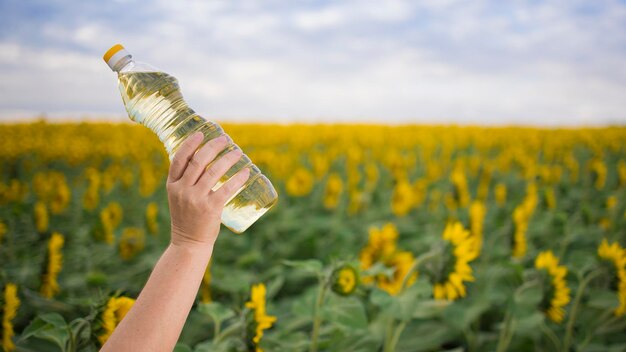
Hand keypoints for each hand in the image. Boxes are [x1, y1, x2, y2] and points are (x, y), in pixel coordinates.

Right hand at [166, 132, 249, 249]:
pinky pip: (227, 188)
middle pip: (198, 161)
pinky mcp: (210, 208)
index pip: (179, 159)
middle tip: (225, 139)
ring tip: (238, 152)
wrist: (189, 243)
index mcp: (172, 185)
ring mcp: (196, 199)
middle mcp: (182, 190)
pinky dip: (238, 178)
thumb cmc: (187, 218)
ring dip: (228, 158)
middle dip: (213, 147)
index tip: (201, 134)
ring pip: (214, 172)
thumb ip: (186, 181)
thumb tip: (203, 160)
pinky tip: (246, 172)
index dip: (190, 144)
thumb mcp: (179, 197)